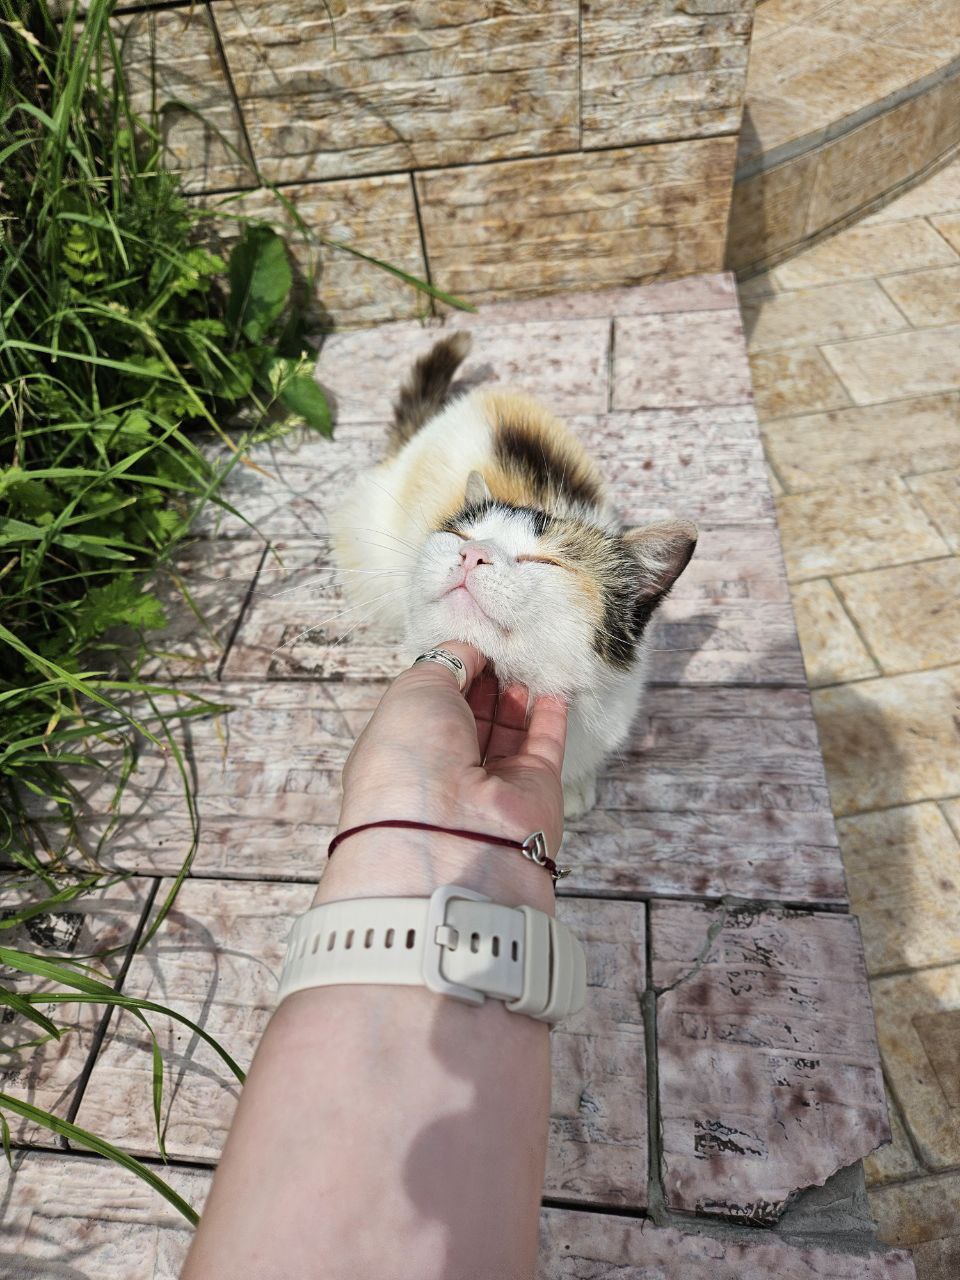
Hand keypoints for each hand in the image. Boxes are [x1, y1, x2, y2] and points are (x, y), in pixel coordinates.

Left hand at [315, 641, 567, 910]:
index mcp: (405, 749)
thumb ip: (446, 661)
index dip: (454, 673)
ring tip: (528, 657)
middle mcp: (445, 770)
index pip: (432, 705)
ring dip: (518, 694)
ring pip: (509, 730)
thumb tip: (472, 650)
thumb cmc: (412, 755)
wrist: (448, 832)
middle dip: (487, 681)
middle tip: (505, 646)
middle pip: (472, 717)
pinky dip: (552, 714)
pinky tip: (555, 686)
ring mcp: (491, 782)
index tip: (474, 643)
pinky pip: (546, 744)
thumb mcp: (414, 689)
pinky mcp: (534, 790)